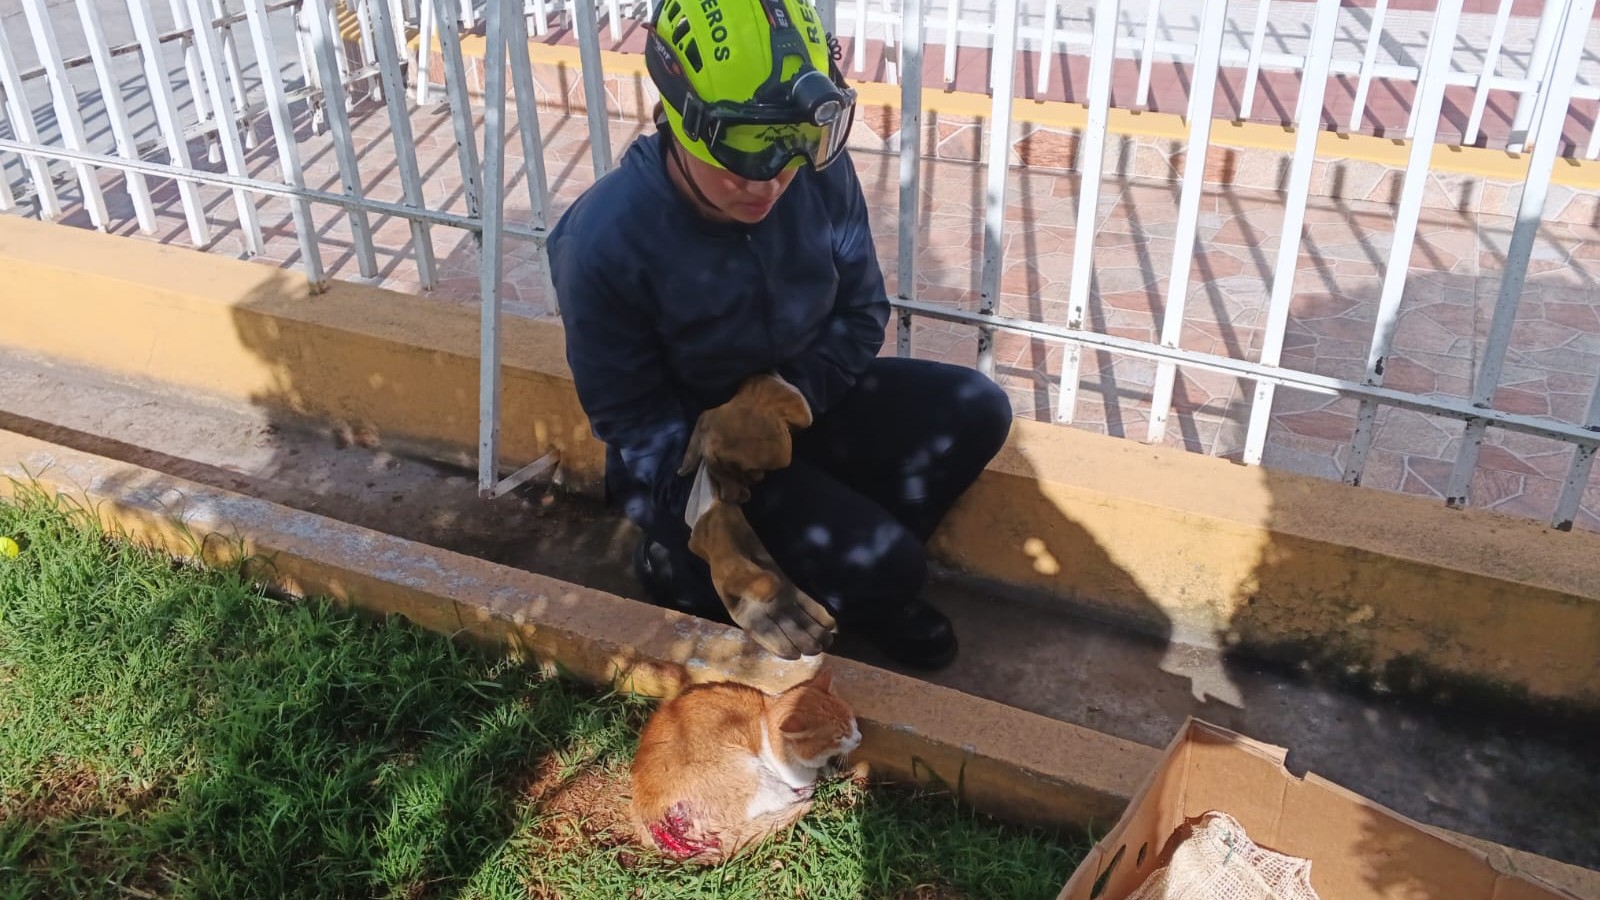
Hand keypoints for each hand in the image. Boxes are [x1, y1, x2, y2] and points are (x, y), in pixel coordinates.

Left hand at [678, 374, 811, 503]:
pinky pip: (774, 467)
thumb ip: (691, 453)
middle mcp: (734, 464)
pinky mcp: (777, 460)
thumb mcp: (704, 425)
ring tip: (755, 444)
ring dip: (757, 466)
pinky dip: (773, 458)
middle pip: (741, 484)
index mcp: (713, 457)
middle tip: (745, 452)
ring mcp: (756, 463)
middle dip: (742, 474)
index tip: (734, 477)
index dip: (730, 486)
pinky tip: (768, 443)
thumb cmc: (732, 412)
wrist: (764, 401)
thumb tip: (682, 473)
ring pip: (756, 478)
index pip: (725, 489)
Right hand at [687, 501, 835, 659]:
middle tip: (820, 647)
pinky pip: (804, 601)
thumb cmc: (725, 552)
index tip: (794, 654)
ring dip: (813, 629)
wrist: (729, 530)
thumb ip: (748, 580)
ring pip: (797, 618)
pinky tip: (831, 622)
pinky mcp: (788, 585)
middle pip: (785, 628)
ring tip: (829, 639)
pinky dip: (817, 612)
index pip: (763, 632)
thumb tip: (772, 593)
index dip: (778, 644)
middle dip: (802, 639)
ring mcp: (777, 598)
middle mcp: (762, 609)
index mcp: (744, 611)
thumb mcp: (731, 566)